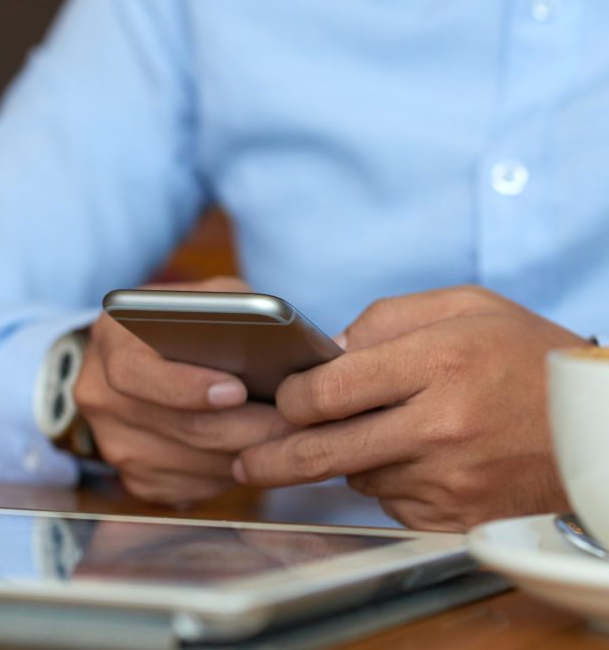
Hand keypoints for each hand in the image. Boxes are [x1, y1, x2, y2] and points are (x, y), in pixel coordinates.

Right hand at [73, 276, 290, 505]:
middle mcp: (101, 395)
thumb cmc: (184, 321)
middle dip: (245, 428)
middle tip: (294, 422)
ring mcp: (114, 444)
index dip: (186, 387)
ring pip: (194, 465)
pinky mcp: (136, 479)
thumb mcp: (202, 295)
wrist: (140, 356)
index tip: (237, 391)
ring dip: (248, 454)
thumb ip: (229, 306)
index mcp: (111, 340)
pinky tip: (258, 450)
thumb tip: (274, 339)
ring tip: (290, 437)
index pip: (135, 372)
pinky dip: (233, 473)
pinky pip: (194, 488)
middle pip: (179, 427)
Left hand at [233, 286, 587, 530]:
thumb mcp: (463, 305)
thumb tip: (329, 353)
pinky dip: (387, 480)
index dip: (293, 396)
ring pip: (358, 476)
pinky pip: (392, 502)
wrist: (594, 422)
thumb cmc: (524, 353)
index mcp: (437, 362)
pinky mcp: (458, 516)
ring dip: (348, 458)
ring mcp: (449, 479)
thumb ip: (385, 320)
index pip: (331, 390)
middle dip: (276, 457)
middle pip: (327, 450)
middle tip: (247, 461)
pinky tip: (413, 454)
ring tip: (377, 430)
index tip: (284, 396)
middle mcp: (440, 426)